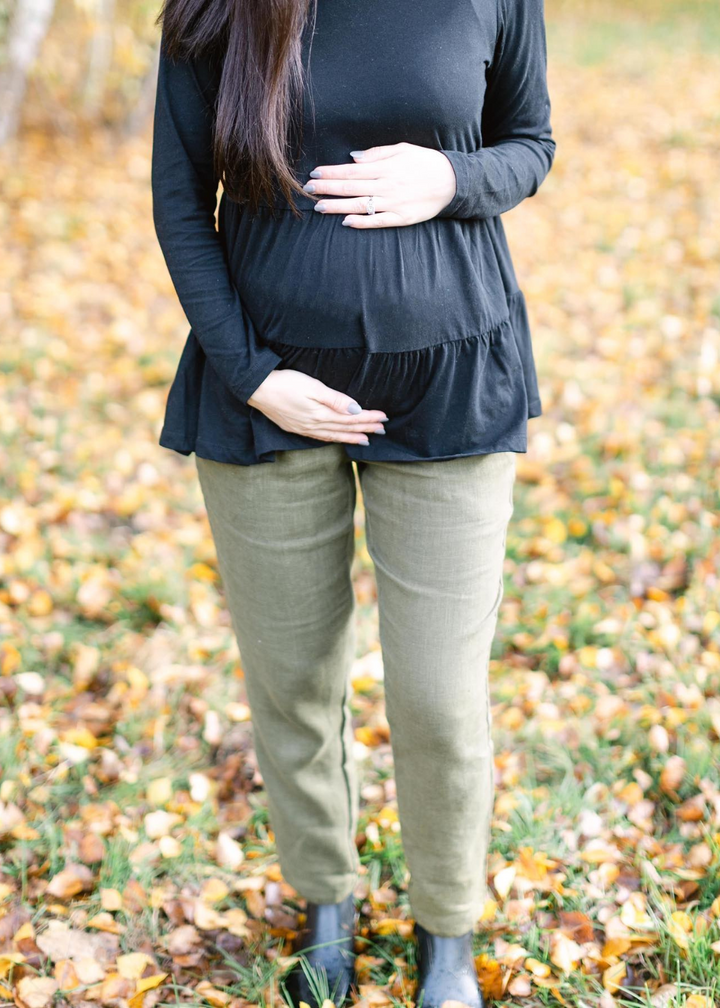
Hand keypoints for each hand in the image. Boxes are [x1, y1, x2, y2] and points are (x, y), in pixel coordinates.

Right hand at [247, 369, 387, 444]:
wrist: (257, 389)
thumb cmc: (285, 383)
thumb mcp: (312, 387)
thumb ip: (335, 399)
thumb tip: (356, 410)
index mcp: (321, 414)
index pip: (351, 418)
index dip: (369, 418)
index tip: (384, 417)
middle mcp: (315, 425)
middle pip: (346, 428)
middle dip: (365, 428)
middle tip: (383, 429)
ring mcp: (305, 428)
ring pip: (334, 435)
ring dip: (352, 437)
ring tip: (366, 439)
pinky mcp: (296, 428)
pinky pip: (320, 437)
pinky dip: (333, 439)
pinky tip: (338, 439)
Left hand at [302, 142, 456, 227]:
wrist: (452, 182)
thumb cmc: (425, 162)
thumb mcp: (402, 149)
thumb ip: (376, 154)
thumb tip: (352, 158)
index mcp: (385, 167)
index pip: (351, 170)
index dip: (331, 172)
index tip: (314, 173)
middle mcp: (386, 185)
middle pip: (350, 187)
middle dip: (327, 188)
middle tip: (307, 189)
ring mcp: (393, 203)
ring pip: (359, 205)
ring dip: (337, 206)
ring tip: (319, 207)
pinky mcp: (401, 217)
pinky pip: (377, 221)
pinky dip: (361, 222)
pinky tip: (346, 222)